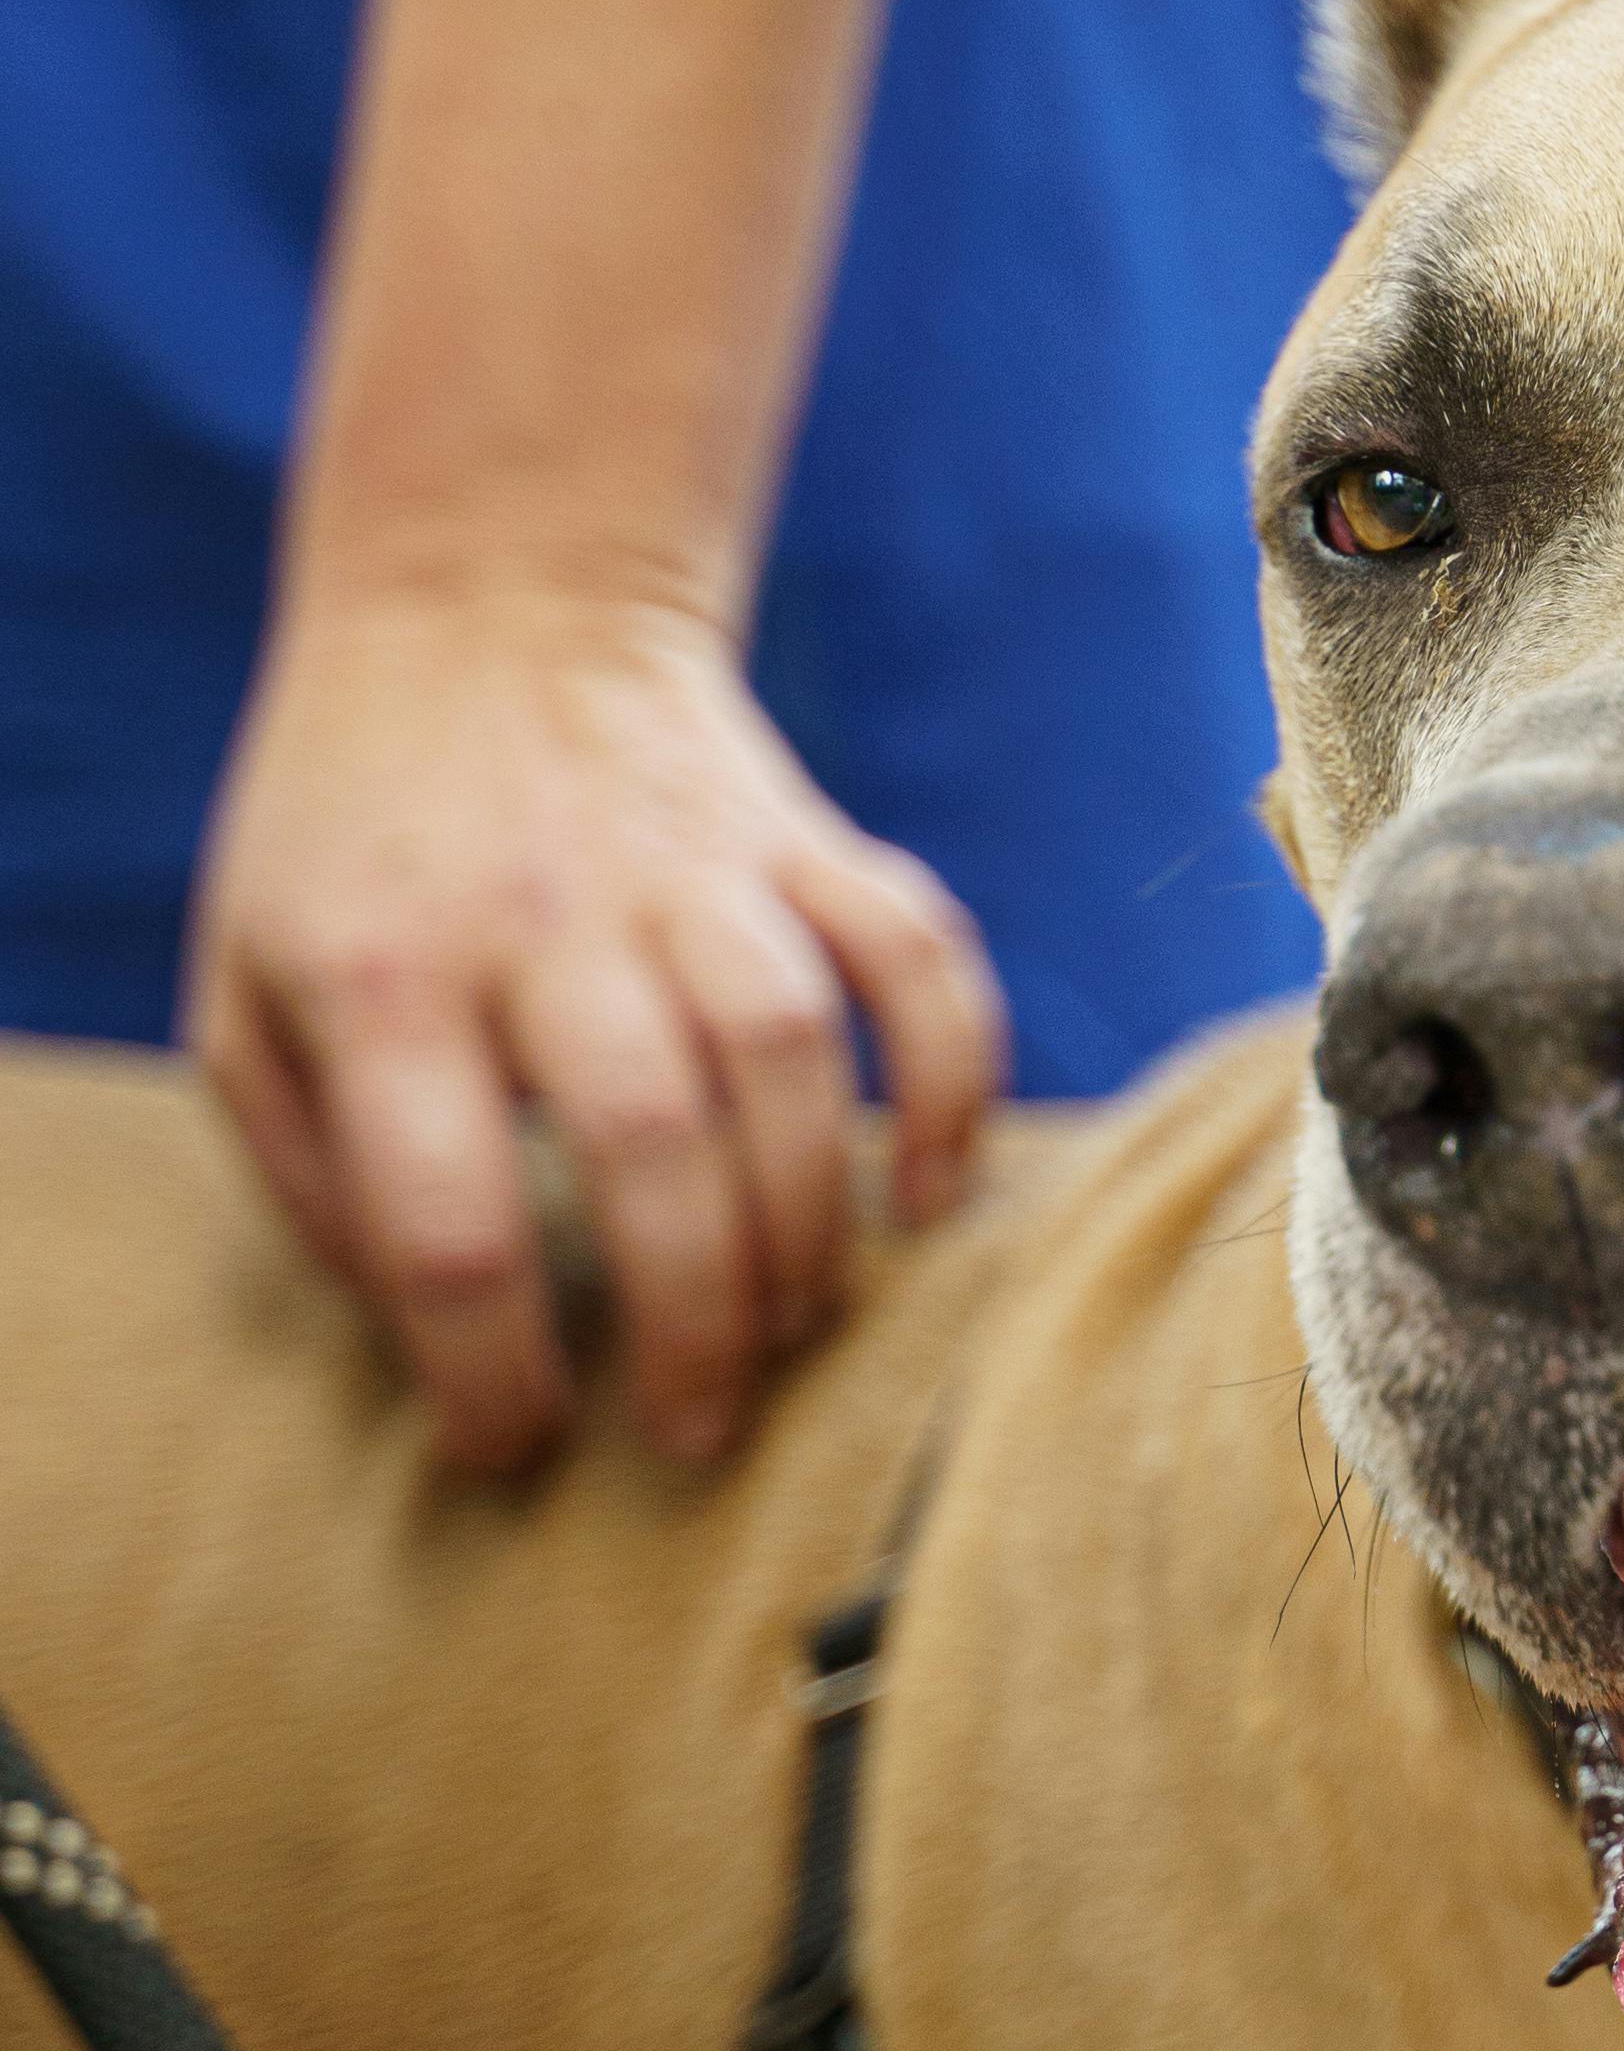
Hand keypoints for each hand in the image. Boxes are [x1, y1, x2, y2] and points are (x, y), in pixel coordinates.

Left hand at [186, 579, 1003, 1475]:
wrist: (485, 603)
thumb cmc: (349, 842)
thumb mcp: (243, 989)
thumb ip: (306, 1170)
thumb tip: (420, 1325)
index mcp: (381, 976)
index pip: (444, 1224)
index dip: (489, 1374)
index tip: (513, 1448)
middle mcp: (545, 916)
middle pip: (648, 1148)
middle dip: (689, 1325)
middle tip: (694, 1428)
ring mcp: (693, 863)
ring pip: (790, 1057)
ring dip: (811, 1224)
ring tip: (789, 1325)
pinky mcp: (806, 833)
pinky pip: (917, 955)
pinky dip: (953, 1083)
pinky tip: (934, 1191)